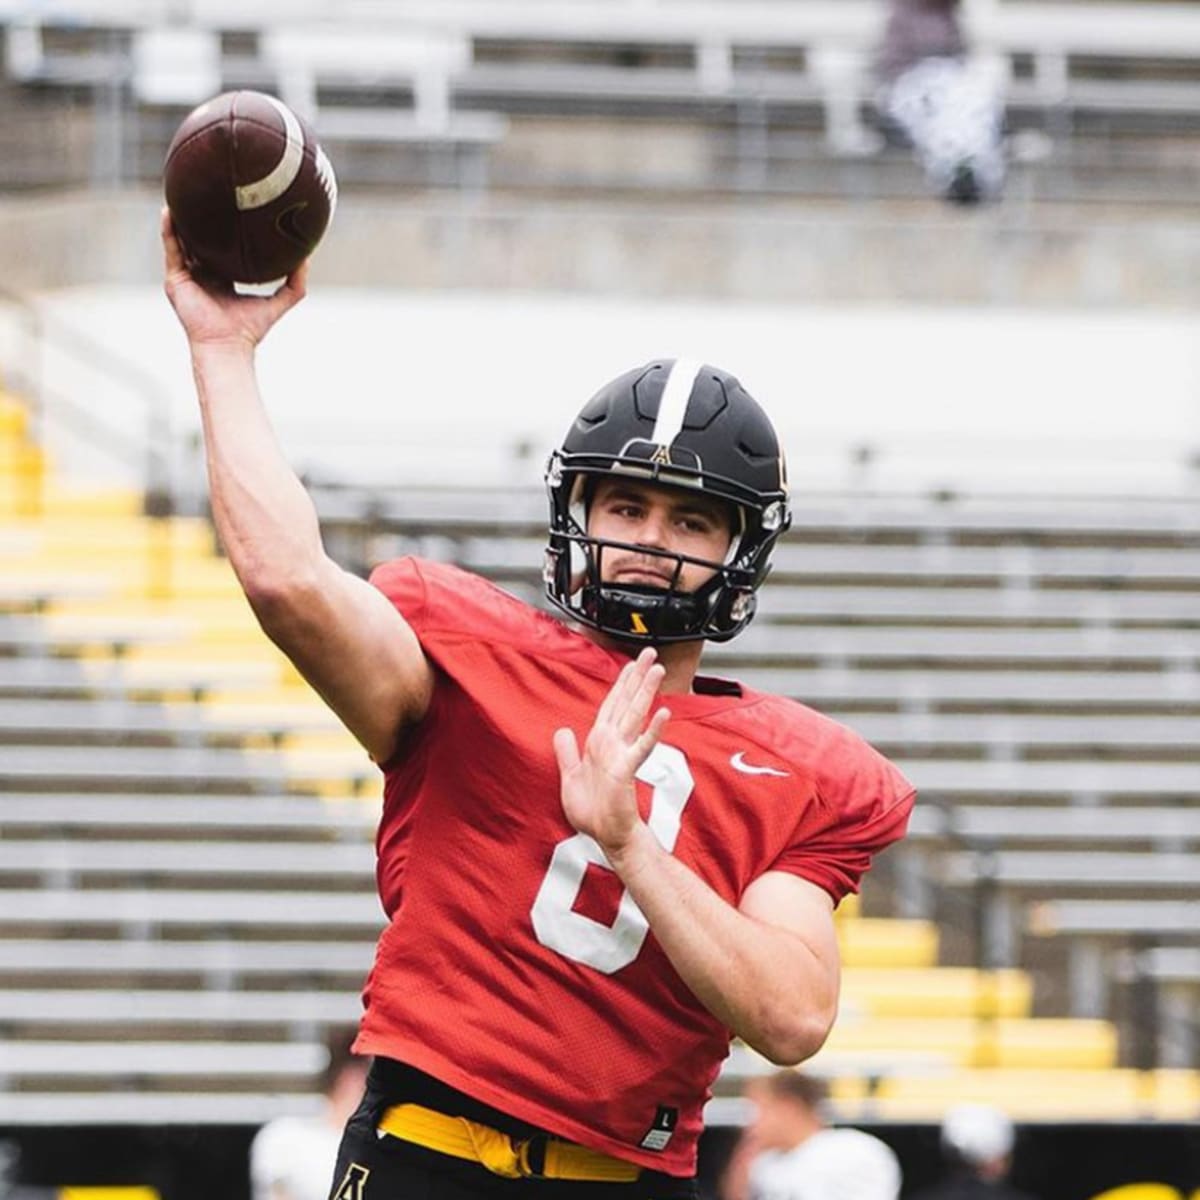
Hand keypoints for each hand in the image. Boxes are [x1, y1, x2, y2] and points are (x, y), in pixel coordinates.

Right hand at [161, 206, 307, 352]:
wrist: (228, 344)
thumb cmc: (252, 328)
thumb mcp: (281, 300)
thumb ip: (295, 281)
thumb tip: (307, 257)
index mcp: (224, 279)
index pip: (223, 249)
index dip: (226, 230)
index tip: (234, 208)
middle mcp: (204, 276)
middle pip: (200, 241)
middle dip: (201, 219)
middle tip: (208, 192)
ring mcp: (188, 277)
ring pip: (181, 240)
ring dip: (181, 219)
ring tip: (182, 192)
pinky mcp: (176, 280)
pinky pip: (170, 248)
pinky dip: (169, 230)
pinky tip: (169, 210)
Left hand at [552, 647, 670, 858]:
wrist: (606, 836)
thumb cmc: (593, 811)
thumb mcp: (569, 777)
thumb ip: (566, 752)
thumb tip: (562, 729)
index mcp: (600, 742)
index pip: (611, 705)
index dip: (620, 683)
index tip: (630, 663)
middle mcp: (613, 743)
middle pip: (627, 702)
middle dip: (637, 677)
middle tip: (650, 653)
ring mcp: (622, 754)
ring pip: (635, 716)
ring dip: (646, 693)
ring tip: (657, 671)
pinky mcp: (626, 769)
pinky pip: (640, 746)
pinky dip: (652, 730)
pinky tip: (663, 714)